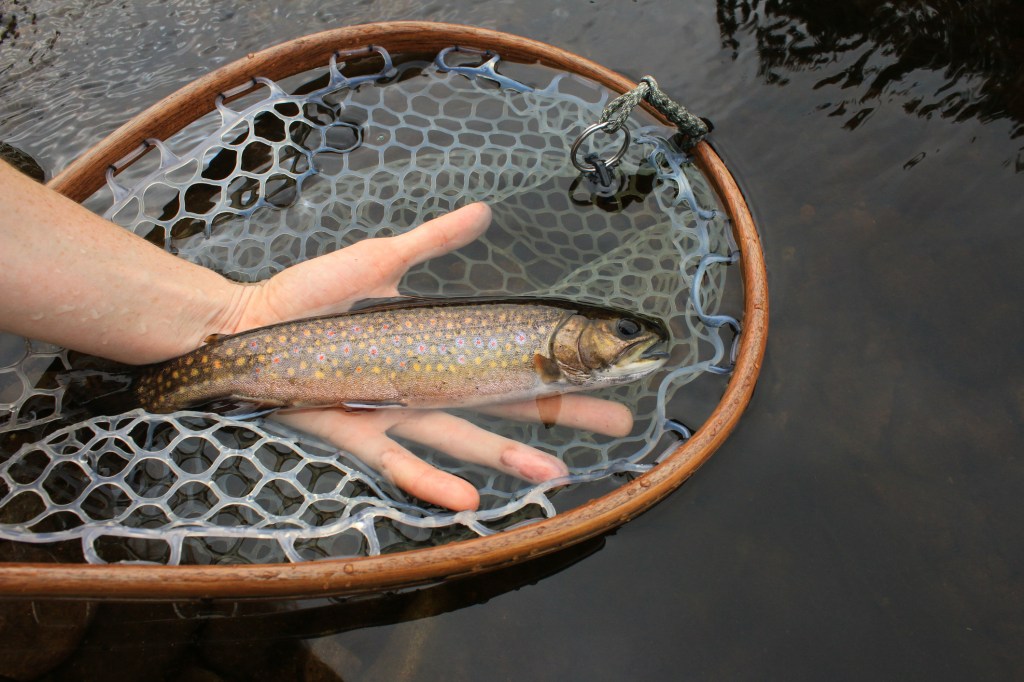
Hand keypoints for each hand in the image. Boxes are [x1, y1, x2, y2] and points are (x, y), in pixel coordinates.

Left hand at [230, 203, 633, 510]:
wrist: (249, 324)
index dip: (557, 368)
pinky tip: (469, 498)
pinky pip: (399, 462)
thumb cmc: (313, 295)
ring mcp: (397, 413)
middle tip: (615, 423)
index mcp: (440, 349)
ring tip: (552, 473)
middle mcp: (428, 387)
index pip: (510, 363)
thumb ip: (433, 240)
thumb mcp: (382, 260)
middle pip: (504, 405)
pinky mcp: (359, 432)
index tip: (604, 370)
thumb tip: (483, 210)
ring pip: (462, 440)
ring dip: (507, 457)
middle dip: (560, 415)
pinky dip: (431, 480)